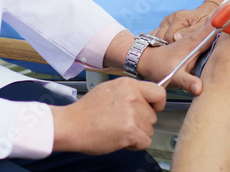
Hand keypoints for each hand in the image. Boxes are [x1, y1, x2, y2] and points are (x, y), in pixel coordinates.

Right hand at [51, 77, 165, 153]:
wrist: (71, 125)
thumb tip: (145, 97)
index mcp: (128, 84)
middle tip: (123, 123)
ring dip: (137, 134)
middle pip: (153, 115)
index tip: (151, 109)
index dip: (157, 104)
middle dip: (142, 123)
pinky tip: (121, 140)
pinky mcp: (130, 131)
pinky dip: (135, 145)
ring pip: (149, 130)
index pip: (159, 92)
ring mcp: (132, 114)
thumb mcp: (109, 89)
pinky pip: (145, 142)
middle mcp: (132, 97)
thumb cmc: (86, 111)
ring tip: (118, 130)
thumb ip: (129, 91)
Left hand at [142, 0, 229, 92]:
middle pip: (225, 10)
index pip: (221, 20)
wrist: (148, 59)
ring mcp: (201, 30)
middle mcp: (201, 30)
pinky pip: (220, 18)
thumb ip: (187, 82)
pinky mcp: (201, 33)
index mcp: (199, 37)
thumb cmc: (162, 69)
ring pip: (223, 11)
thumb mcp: (174, 78)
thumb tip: (200, 89)